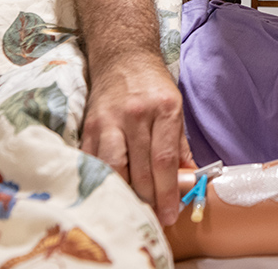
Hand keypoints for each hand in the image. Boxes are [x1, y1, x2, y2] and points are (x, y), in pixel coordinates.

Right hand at [81, 49, 195, 225]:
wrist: (122, 56)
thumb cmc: (153, 86)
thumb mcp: (176, 108)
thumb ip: (181, 145)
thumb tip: (190, 180)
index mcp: (163, 110)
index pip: (164, 160)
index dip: (167, 192)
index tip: (170, 214)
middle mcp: (134, 116)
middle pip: (139, 169)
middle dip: (148, 199)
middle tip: (154, 220)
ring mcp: (108, 122)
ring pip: (112, 168)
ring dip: (123, 194)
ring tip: (132, 211)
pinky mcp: (87, 127)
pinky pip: (93, 161)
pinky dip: (102, 181)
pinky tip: (110, 195)